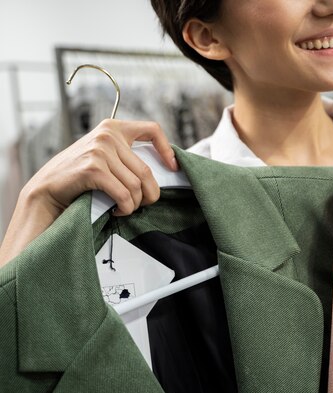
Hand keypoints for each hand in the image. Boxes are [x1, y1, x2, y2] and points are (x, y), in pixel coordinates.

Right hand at [23, 119, 177, 216]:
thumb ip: (125, 154)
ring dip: (135, 204)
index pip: (151, 129)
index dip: (167, 149)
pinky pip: (124, 194)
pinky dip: (125, 208)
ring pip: (136, 185)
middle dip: (150, 194)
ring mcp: (100, 151)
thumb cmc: (77, 176)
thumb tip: (160, 166)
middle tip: (144, 204)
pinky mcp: (94, 169)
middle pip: (146, 170)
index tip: (172, 167)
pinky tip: (118, 210)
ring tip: (125, 208)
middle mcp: (107, 135)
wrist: (46, 190)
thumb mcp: (103, 155)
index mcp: (112, 127)